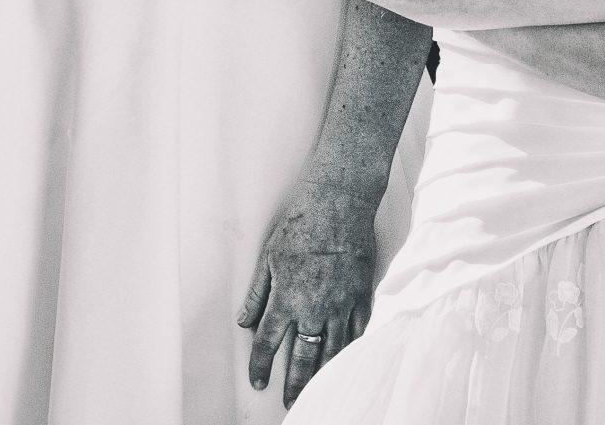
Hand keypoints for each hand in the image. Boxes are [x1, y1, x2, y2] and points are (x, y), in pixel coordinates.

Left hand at [238, 174, 380, 404]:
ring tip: (315, 388)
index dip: (260, 365)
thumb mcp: (268, 257)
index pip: (268, 342)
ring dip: (322, 373)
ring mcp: (341, 304)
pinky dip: (349, 348)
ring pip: (331, 350)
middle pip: (302, 357)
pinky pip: (356, 330)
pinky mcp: (360, 295)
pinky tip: (345, 358)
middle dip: (293, 382)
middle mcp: (314, 308)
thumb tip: (244, 320)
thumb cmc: (301, 224)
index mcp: (286, 298)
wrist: (339, 203)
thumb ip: (257, 294)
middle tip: (289, 401)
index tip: (258, 381)